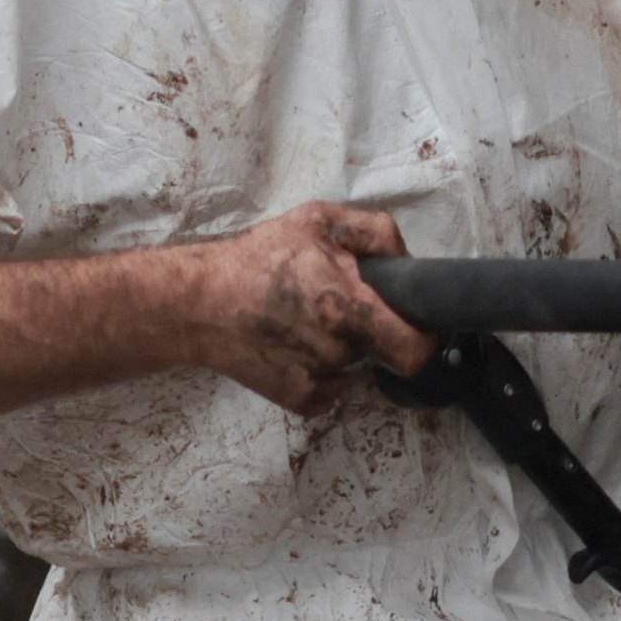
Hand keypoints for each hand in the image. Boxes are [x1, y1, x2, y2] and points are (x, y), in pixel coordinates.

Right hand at [168, 199, 433, 413]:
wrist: (197, 303)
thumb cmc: (255, 259)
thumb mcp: (317, 220)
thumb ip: (374, 232)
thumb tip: (405, 260)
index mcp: (345, 309)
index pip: (414, 349)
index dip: (422, 335)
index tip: (413, 321)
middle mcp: (336, 353)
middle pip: (383, 352)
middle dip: (374, 330)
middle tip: (345, 306)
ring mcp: (318, 382)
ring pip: (355, 366)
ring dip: (344, 345)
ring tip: (306, 318)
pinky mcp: (300, 400)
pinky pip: (332, 387)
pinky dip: (322, 368)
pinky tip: (294, 342)